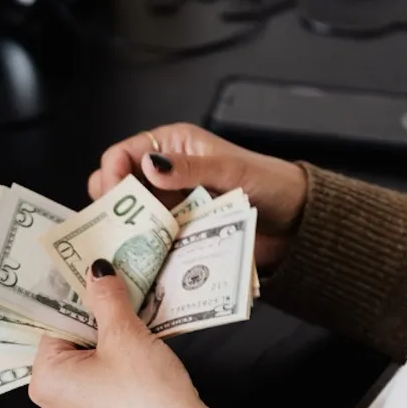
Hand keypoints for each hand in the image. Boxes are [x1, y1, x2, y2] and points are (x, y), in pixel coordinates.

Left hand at [28, 260, 238, 407]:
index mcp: (46, 379)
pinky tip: (141, 341)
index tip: (93, 275)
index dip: (76, 297)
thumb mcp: (125, 336)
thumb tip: (96, 271)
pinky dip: (120, 358)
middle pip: (70, 341)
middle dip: (96, 316)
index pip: (52, 323)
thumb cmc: (148, 395)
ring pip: (90, 358)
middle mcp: (54, 399)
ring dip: (112, 336)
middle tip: (117, 287)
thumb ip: (106, 299)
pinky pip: (104, 377)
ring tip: (133, 310)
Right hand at [88, 123, 307, 268]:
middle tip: (113, 225)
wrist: (296, 222)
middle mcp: (166, 174)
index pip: (124, 153)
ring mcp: (171, 206)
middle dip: (112, 205)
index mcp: (174, 146)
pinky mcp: (178, 234)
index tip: (110, 197)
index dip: (111, 173)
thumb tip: (150, 164)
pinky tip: (140, 261)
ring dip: (126, 231)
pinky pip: (151, 242)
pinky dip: (143, 251)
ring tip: (124, 247)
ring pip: (132, 218)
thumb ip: (190, 167)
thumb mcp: (230, 170)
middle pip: (120, 187)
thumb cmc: (270, 183)